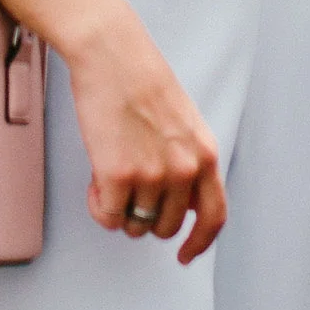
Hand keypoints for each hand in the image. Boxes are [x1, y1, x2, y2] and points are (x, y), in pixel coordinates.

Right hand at [63, 1, 227, 263]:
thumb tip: (180, 205)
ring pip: (134, 225)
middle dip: (144, 216)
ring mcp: (152, 175)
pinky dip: (98, 207)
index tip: (184, 255)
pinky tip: (95, 183)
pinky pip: (108, 217)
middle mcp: (184, 170)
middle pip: (165, 227)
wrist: (111, 53)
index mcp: (205, 155)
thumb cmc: (141, 80)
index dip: (199, 243)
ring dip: (118, 209)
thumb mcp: (185, 124)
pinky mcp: (118, 175)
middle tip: (127, 188)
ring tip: (110, 174)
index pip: (214, 217)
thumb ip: (189, 163)